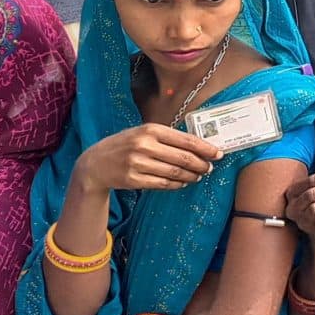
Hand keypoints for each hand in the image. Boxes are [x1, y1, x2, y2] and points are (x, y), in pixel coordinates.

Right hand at [73, 123, 220, 193]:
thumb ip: (168, 138)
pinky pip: (163, 184)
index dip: (205, 148)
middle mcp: (144, 145)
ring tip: (198, 176)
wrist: (95, 162)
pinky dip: (177, 184)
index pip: (186, 140)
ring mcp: (137, 163)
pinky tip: (183, 182)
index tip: (218, 154)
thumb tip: (199, 146)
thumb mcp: (143, 133)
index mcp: (150, 130)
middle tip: (209, 168)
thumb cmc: (125, 145)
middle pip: (183, 158)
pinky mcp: (133, 179)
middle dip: (201, 164)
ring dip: (191, 176)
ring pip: (175, 173)